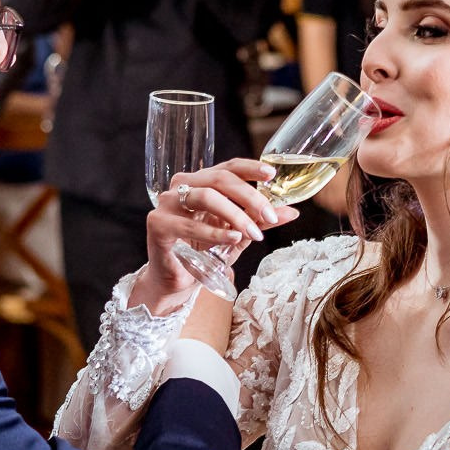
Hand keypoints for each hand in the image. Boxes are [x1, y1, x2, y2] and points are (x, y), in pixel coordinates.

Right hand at [140, 159, 295, 306]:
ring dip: (235, 214)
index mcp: (201, 182)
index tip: (272, 175)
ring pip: (206, 196)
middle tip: (269, 216)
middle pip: (220, 179)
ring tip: (254, 232)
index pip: (228, 166)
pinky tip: (233, 238)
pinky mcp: (158, 225)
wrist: (177, 282)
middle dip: (249, 197)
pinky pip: (190, 224)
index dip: (251, 168)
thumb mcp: (238, 235)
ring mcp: (167, 203)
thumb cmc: (204, 254)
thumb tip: (291, 212)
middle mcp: (182, 186)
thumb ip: (259, 221)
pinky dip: (215, 232)